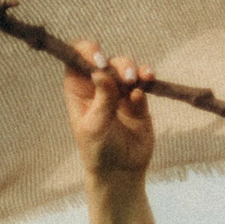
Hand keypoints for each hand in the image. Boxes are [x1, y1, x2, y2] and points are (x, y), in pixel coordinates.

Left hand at [65, 42, 153, 182]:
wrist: (121, 170)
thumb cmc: (98, 149)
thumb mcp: (95, 124)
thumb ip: (101, 99)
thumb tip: (100, 72)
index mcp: (79, 89)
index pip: (78, 59)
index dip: (87, 53)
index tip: (99, 60)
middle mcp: (99, 87)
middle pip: (107, 61)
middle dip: (118, 64)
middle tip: (125, 77)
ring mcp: (120, 94)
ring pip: (127, 69)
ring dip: (133, 70)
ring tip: (137, 80)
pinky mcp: (139, 103)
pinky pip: (143, 86)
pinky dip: (146, 82)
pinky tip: (145, 88)